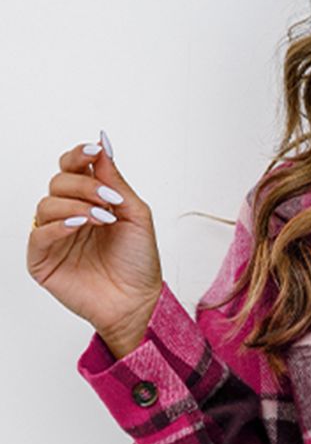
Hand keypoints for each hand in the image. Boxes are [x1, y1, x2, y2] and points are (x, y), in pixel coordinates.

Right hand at [27, 135, 163, 356]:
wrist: (138, 301)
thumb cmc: (139, 262)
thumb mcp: (135, 214)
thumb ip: (114, 179)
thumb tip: (101, 142)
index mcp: (90, 201)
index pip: (72, 168)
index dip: (78, 156)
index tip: (93, 151)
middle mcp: (69, 215)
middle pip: (59, 182)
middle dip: (84, 185)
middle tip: (109, 200)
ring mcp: (54, 236)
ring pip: (47, 204)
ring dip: (76, 205)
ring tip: (102, 219)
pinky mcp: (43, 259)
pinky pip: (39, 234)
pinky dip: (58, 225)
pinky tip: (79, 225)